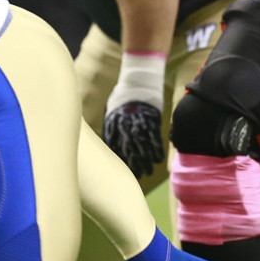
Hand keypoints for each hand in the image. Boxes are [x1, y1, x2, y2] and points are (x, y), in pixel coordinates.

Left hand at [105, 50, 165, 176]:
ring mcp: (139, 122)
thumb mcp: (111, 112)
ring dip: (144, 160)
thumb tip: (101, 142)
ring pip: (141, 145)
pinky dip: (156, 149)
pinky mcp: (151, 120)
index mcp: (114, 122)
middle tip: (135, 176)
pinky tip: (158, 160)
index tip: (118, 171)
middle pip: (128, 147)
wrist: (137, 84)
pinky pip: (154, 137)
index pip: (114, 144)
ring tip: (147, 173)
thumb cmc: (122, 99)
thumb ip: (111, 127)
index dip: (117, 158)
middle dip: (131, 163)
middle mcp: (125, 124)